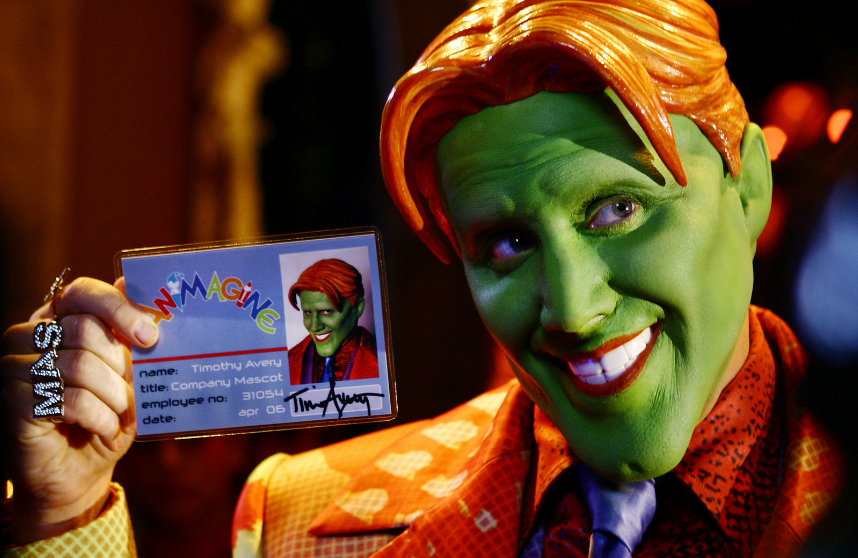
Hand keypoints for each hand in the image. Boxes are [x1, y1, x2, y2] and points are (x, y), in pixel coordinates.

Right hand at [0, 277, 157, 543]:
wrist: (77, 472)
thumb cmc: (106, 416)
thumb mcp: (127, 375)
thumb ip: (130, 333)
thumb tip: (132, 279)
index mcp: (57, 321)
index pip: (81, 292)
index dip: (118, 307)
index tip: (150, 336)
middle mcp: (29, 338)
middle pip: (84, 328)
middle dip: (120, 363)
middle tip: (131, 390)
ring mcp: (16, 369)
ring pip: (79, 364)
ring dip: (114, 395)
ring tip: (121, 413)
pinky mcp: (15, 404)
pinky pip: (71, 400)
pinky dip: (101, 417)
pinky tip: (106, 428)